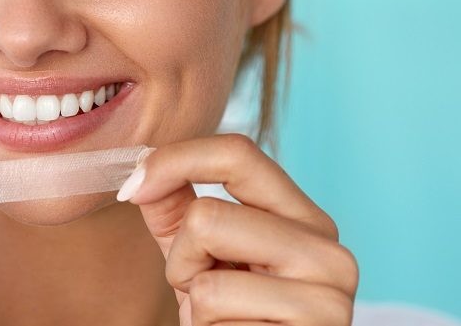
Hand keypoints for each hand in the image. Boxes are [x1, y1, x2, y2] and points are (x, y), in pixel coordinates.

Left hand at [120, 134, 358, 325]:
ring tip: (225, 318)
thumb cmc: (233, 323)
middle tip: (203, 290)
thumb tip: (143, 167)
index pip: (238, 152)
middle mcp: (326, 245)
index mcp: (302, 218)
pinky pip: (218, 301)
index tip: (133, 186)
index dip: (175, 160)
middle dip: (183, 258)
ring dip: (196, 296)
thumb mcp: (201, 260)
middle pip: (209, 214)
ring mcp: (328, 288)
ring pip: (208, 259)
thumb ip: (178, 210)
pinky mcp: (314, 324)